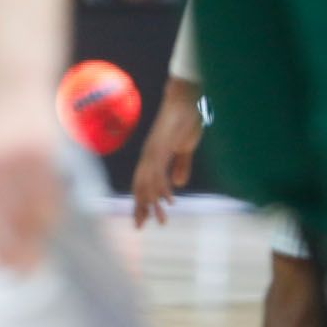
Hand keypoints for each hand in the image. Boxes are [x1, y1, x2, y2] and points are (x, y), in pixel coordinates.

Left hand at [0, 109, 62, 271]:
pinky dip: (51, 209)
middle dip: (21, 249)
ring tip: (40, 244)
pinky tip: (49, 219)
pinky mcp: (40, 150)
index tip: (10, 272)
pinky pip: (49, 191)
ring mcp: (15, 159)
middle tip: (30, 269)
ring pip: (32, 210)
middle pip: (8, 222)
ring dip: (37, 232)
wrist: (9, 90)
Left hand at [133, 77, 203, 227]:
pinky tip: (168, 200)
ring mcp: (152, 151)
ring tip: (159, 220)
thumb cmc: (186, 120)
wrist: (186, 99)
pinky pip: (159, 171)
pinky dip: (162, 187)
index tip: (143, 218)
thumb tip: (178, 185)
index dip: (141, 200)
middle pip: (139, 186)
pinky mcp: (161, 147)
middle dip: (140, 207)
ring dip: (152, 202)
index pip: (143, 182)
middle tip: (140, 226)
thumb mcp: (184, 148)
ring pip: (147, 182)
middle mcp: (148, 155)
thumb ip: (181, 165)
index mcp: (152, 156)